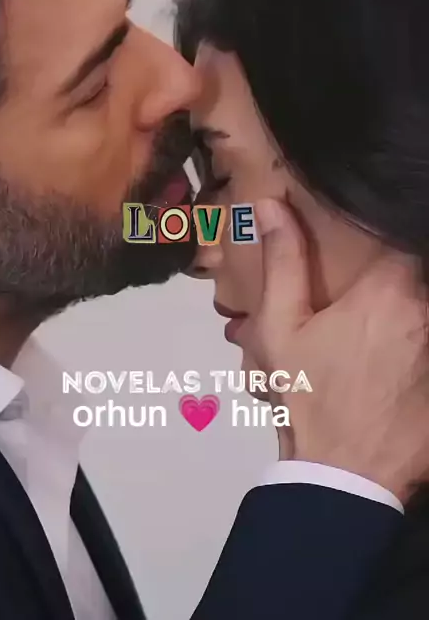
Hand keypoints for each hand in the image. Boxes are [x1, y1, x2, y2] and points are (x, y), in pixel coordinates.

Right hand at [243, 198, 428, 503]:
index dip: (380, 250)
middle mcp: (427, 312)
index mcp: (389, 290)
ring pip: (423, 314)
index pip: (400, 243)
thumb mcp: (280, 325)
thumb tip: (270, 205)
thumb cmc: (306, 394)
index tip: (359, 263)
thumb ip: (282, 259)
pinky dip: (416, 351)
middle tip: (358, 308)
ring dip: (406, 320)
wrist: (341, 476)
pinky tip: (388, 370)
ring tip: (372, 343)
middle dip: (390, 287)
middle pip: (415, 280)